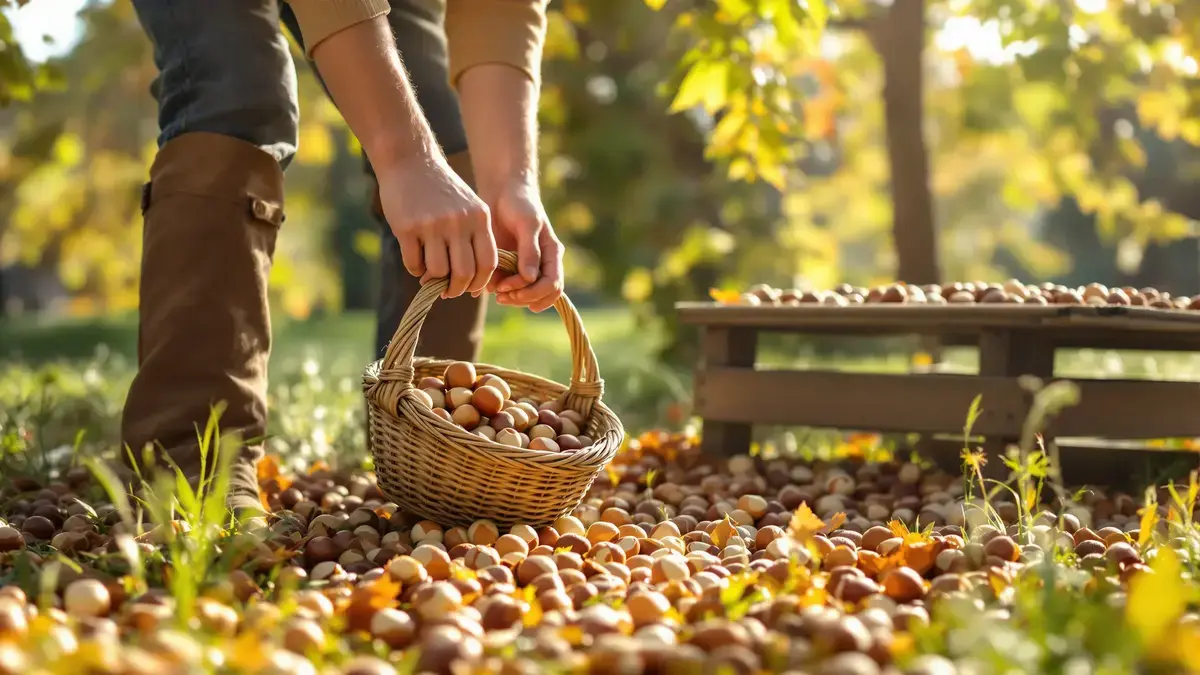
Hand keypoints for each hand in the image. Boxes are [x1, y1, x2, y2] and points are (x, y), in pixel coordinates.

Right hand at [377, 155, 498, 298]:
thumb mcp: (469, 207)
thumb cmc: (441, 189)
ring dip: (434, 280)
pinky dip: (415, 270)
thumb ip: (475, 238)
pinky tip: (415, 262)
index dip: (480, 283)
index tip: (471, 289)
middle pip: (464, 273)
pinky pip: (414, 263)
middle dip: (456, 289)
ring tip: (430, 275)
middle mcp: (459, 222)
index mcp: (479, 218)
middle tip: (448, 291)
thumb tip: (474, 282)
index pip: (488, 263)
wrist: (410, 161)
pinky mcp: (407, 228)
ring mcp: (432, 225)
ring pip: (438, 271)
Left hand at [478, 179, 563, 312]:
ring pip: (525, 295)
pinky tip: (487, 286)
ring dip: (511, 297)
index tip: (513, 290)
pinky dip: (499, 291)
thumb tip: (530, 278)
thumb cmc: (520, 204)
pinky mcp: (509, 267)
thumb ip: (530, 251)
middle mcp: (542, 264)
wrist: (501, 193)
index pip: (553, 285)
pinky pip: (508, 287)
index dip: (535, 293)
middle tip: (501, 296)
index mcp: (552, 254)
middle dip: (522, 298)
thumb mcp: (527, 224)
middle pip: (541, 295)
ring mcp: (526, 267)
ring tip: (495, 292)